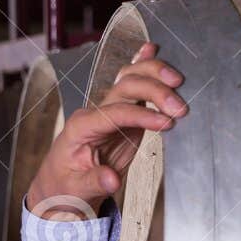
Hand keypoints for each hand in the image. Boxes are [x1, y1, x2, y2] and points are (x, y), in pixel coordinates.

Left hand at [25, 40, 186, 219]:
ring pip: (130, 78)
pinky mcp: (121, 115)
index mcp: (80, 127)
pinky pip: (130, 84)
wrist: (60, 186)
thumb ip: (94, 182)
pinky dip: (141, 65)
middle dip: (154, 92)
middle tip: (180, 108)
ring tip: (179, 83)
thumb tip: (111, 180)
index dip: (141, 115)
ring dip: (155, 75)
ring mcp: (108, 110)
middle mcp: (94, 113)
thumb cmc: (65, 187)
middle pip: (125, 87)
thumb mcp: (76, 191)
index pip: (115, 113)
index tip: (165, 123)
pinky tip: (152, 49)